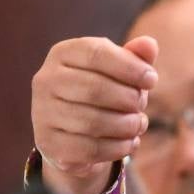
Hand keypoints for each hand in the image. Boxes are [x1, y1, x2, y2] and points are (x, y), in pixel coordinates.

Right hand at [30, 35, 157, 193]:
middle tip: (142, 106)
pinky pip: (89, 148)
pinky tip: (130, 142)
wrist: (73, 131)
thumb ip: (135, 57)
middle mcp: (46, 80)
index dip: (129, 66)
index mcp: (63, 53)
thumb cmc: (103, 91)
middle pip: (94, 89)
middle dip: (128, 99)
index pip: (96, 53)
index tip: (151, 80)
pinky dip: (117, 147)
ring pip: (92, 122)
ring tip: (138, 124)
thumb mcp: (120, 71)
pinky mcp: (48, 143)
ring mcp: (42, 113)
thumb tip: (149, 44)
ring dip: (126, 126)